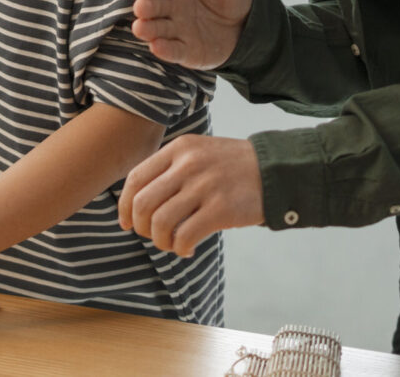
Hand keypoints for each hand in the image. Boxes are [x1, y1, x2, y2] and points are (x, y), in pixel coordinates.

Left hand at [118, 135, 262, 255]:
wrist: (275, 169)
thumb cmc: (232, 166)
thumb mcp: (198, 152)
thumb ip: (170, 169)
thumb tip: (137, 202)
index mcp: (178, 149)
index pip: (135, 178)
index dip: (124, 205)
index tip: (126, 222)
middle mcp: (188, 165)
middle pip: (143, 203)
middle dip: (141, 227)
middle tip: (152, 236)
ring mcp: (204, 187)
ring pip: (160, 223)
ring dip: (160, 241)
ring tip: (172, 244)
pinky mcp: (221, 209)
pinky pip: (185, 236)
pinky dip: (179, 248)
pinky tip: (187, 249)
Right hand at [132, 0, 253, 69]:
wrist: (249, 22)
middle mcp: (171, 5)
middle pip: (152, 6)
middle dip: (145, 7)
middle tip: (141, 7)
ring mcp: (176, 28)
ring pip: (156, 29)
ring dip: (147, 29)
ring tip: (141, 28)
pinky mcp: (184, 50)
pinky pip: (172, 51)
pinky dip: (163, 50)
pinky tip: (157, 47)